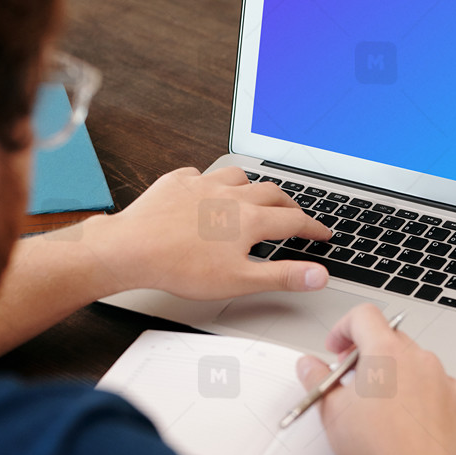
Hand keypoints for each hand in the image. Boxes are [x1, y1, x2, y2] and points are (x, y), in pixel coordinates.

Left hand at [95, 166, 331, 298]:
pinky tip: (206, 191)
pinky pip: (199, 174)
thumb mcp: (239, 281)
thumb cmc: (181, 267)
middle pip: (272, 192)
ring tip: (254, 196)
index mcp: (250, 219)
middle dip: (289, 203)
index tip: (323, 233)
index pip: (294, 220)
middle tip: (295, 214)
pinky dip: (210, 181)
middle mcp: (230, 196)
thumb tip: (317, 275)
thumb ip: (282, 276)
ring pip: (238, 176)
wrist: (132, 249)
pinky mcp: (176, 183)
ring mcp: (202, 185)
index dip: (313, 228)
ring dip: (253, 185)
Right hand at [296, 304, 455, 454]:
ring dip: (395, 372)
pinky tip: (405, 417)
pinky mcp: (455, 398)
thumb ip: (316, 379)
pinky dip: (419, 392)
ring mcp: (440, 377)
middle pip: (389, 337)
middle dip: (368, 352)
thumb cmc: (380, 446)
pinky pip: (434, 383)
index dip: (344, 328)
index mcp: (385, 351)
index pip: (363, 315)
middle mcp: (417, 357)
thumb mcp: (332, 410)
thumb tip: (308, 366)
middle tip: (352, 378)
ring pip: (413, 361)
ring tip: (379, 404)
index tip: (337, 348)